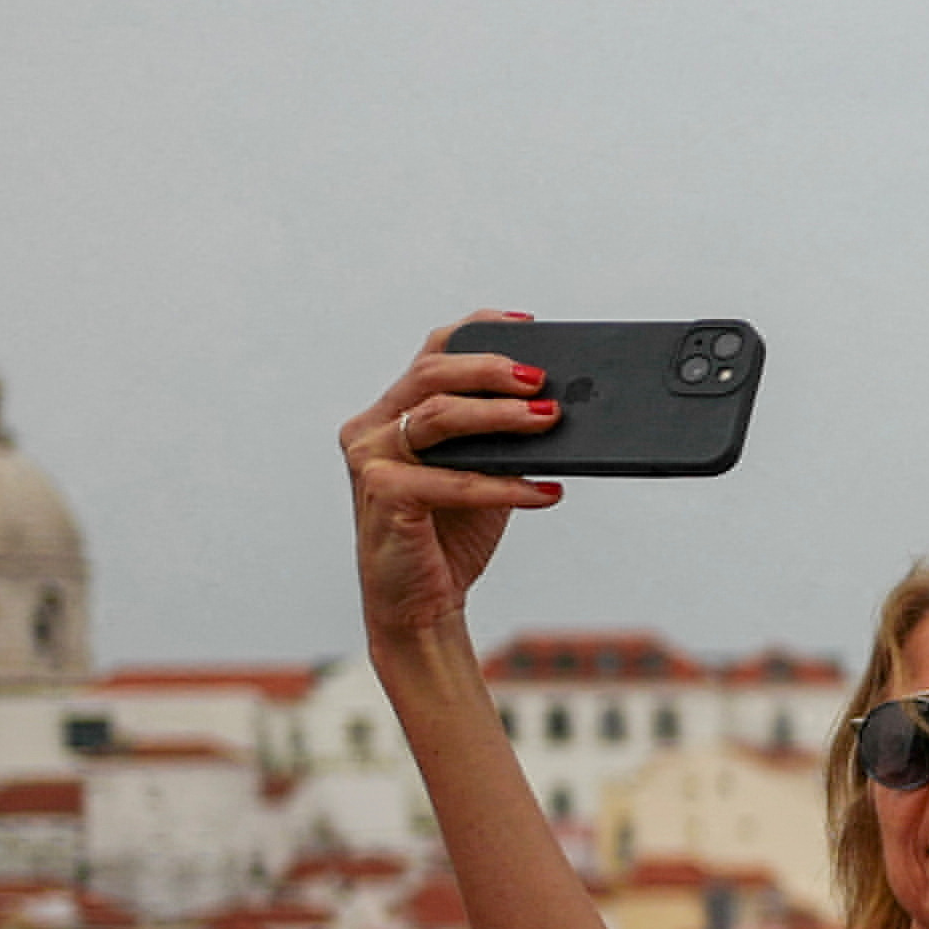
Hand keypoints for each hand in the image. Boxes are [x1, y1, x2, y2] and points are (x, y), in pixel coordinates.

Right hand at [340, 314, 565, 649]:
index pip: (433, 354)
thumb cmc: (449, 534)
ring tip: (549, 418)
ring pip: (440, 417)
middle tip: (542, 379)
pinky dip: (504, 485)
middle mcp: (373, 428)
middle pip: (433, 374)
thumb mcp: (480, 474)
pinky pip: (453, 481)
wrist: (421, 603)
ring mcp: (372, 460)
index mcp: (393, 413)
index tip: (526, 325)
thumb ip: (500, 439)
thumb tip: (556, 406)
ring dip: (501, 417)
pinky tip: (545, 491)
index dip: (477, 332)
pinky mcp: (383, 495)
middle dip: (491, 370)